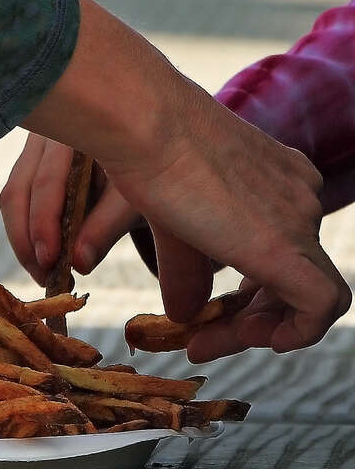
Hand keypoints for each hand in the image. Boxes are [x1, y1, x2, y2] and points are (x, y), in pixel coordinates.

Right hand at [0, 133, 140, 285]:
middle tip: (43, 278)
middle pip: (18, 191)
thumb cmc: (149, 172)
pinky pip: (17, 198)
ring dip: (22, 240)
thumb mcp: (135, 199)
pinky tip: (44, 255)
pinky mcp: (32, 162)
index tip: (48, 262)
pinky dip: (26, 230)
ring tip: (43, 274)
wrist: (155, 153)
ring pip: (12, 197)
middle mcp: (49, 134)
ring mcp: (36, 146)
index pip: (47, 182)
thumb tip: (78, 264)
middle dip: (25, 241)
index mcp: (77, 133)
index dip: (43, 225)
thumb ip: (107, 227)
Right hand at [12, 0, 350, 360]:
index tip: (206, 315)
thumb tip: (183, 315)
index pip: (278, 253)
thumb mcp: (171, 224)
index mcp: (275, 181)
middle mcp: (298, 197)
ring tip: (203, 344)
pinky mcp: (288, 247)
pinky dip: (295, 334)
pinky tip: (251, 340)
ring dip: (255, 331)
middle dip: (248, 320)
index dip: (248, 296)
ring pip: (306, 296)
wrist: (146, 125)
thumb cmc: (147, 156)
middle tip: (200, 340)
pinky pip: (322, 307)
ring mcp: (298, 218)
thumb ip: (186, 271)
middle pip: (293, 279)